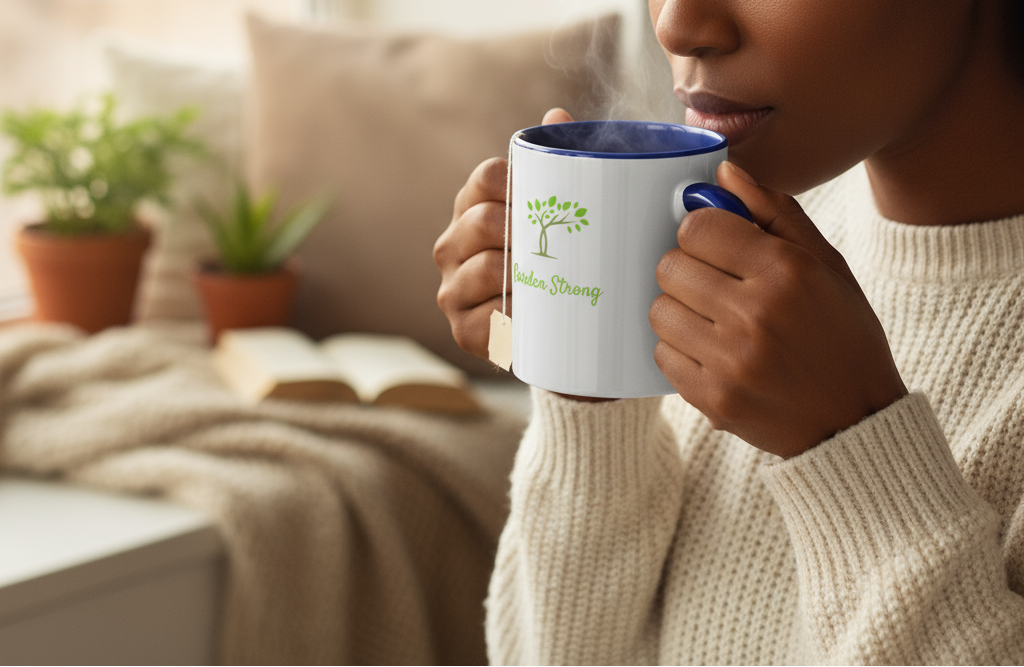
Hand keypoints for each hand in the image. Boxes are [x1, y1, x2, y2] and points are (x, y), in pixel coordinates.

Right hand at [434, 108, 572, 359]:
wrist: (557, 333)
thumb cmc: (554, 263)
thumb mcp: (555, 215)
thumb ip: (555, 167)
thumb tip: (557, 115)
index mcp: (471, 208)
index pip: (488, 177)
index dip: (521, 181)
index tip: (554, 197)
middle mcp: (452, 246)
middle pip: (486, 220)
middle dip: (526, 229)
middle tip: (564, 242)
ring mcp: (453, 289)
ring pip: (488, 267)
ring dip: (526, 273)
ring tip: (555, 279)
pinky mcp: (464, 329)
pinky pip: (491, 315)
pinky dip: (519, 314)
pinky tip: (538, 314)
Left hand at [650, 161, 906, 457]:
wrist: (855, 422)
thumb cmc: (843, 335)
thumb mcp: (827, 265)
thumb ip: (774, 212)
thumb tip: (723, 174)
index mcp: (785, 272)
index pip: (697, 228)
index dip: (700, 232)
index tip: (715, 244)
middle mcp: (754, 315)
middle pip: (669, 267)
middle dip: (687, 269)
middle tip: (713, 283)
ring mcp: (731, 361)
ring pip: (660, 310)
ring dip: (679, 309)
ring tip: (712, 319)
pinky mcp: (712, 398)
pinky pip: (662, 354)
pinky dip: (680, 350)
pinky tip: (712, 352)